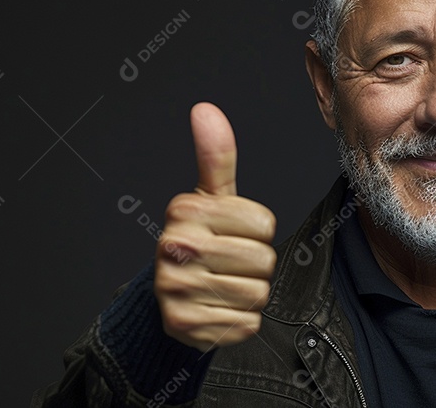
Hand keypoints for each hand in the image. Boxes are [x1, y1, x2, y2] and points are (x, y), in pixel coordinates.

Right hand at [154, 102, 277, 351]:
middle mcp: (174, 246)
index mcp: (185, 210)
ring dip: (249, 294)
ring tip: (223, 285)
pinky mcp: (183, 325)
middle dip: (256, 266)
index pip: (264, 225)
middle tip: (229, 264)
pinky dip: (239, 322)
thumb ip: (216, 156)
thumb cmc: (203, 240)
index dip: (258, 233)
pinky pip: (245, 323)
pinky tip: (217, 310)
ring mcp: (175, 288)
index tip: (233, 233)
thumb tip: (205, 110)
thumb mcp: (211, 199)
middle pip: (263, 261)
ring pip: (256, 293)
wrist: (170, 298)